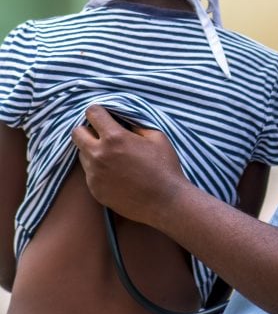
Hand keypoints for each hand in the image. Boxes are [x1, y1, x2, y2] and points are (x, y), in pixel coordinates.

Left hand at [71, 105, 185, 226]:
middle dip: (88, 129)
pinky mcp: (95, 190)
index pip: (92, 113)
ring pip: (81, 153)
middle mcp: (99, 155)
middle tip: (103, 134)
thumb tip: (123, 119)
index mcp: (115, 138)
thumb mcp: (156, 137)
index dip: (99, 111)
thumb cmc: (164, 167)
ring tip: (113, 156)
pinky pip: (89, 172)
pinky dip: (98, 169)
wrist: (165, 202)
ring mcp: (94, 174)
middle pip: (77, 133)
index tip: (105, 115)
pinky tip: (116, 173)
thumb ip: (135, 124)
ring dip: (92, 150)